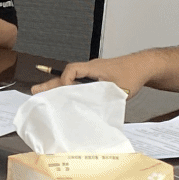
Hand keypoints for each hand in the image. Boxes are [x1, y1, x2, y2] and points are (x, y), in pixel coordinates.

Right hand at [36, 53, 155, 96]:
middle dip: (50, 84)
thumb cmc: (133, 75)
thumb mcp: (119, 89)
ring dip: (58, 87)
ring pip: (71, 80)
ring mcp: (92, 73)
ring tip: (42, 94)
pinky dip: (70, 89)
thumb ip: (104, 99)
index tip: (65, 92)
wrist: (143, 66)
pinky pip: (79, 83)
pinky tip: (65, 98)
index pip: (72, 70)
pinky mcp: (96, 78)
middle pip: (65, 75)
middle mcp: (89, 69)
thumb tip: (92, 113)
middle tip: (34, 91)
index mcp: (93, 68)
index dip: (65, 81)